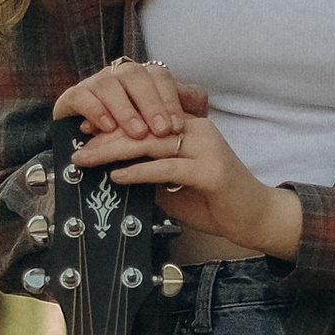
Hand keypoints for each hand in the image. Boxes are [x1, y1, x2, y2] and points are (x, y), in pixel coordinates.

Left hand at [50, 62, 301, 261]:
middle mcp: (198, 131)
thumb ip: (151, 174)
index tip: (84, 130)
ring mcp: (207, 149)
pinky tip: (117, 176)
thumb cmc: (217, 202)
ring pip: (151, 143)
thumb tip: (114, 173)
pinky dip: (139, 171)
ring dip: (114, 150)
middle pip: (144, 125)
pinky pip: (167, 167)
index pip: (146, 116)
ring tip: (87, 158)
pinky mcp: (211, 171)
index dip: (113, 122)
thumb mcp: (176, 185)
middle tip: (77, 147)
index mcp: (191, 128)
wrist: (257, 218)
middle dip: (106, 135)